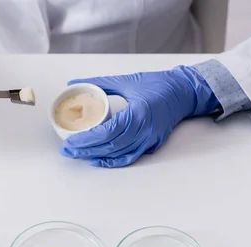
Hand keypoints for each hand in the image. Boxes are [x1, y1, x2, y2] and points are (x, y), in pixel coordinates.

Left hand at [60, 66, 218, 167]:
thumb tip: (74, 82)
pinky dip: (113, 161)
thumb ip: (99, 83)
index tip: (70, 142)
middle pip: (110, 146)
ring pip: (118, 154)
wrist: (184, 92)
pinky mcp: (152, 144)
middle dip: (85, 150)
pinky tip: (97, 160)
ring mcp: (149, 139)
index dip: (86, 140)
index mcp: (137, 113)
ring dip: (96, 156)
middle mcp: (144, 130)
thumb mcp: (126, 80)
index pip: (107, 132)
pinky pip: (129, 157)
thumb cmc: (158, 84)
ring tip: (77, 155)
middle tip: (67, 150)